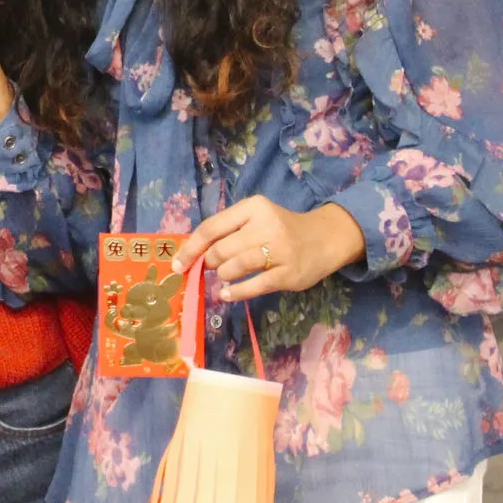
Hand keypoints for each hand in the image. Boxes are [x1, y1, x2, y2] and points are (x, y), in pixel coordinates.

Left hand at [173, 198, 366, 300]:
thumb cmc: (281, 228)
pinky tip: (227, 294)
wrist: (325, 238)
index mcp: (253, 207)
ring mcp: (280, 250)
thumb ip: (229, 229)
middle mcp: (266, 225)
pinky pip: (255, 285)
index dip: (191, 247)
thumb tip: (194, 253)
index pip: (212, 227)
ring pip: (236, 266)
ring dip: (223, 275)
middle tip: (211, 267)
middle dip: (210, 262)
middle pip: (222, 248)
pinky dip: (236, 292)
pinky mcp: (289, 274)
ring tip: (223, 277)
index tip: (177, 263)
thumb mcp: (256, 217)